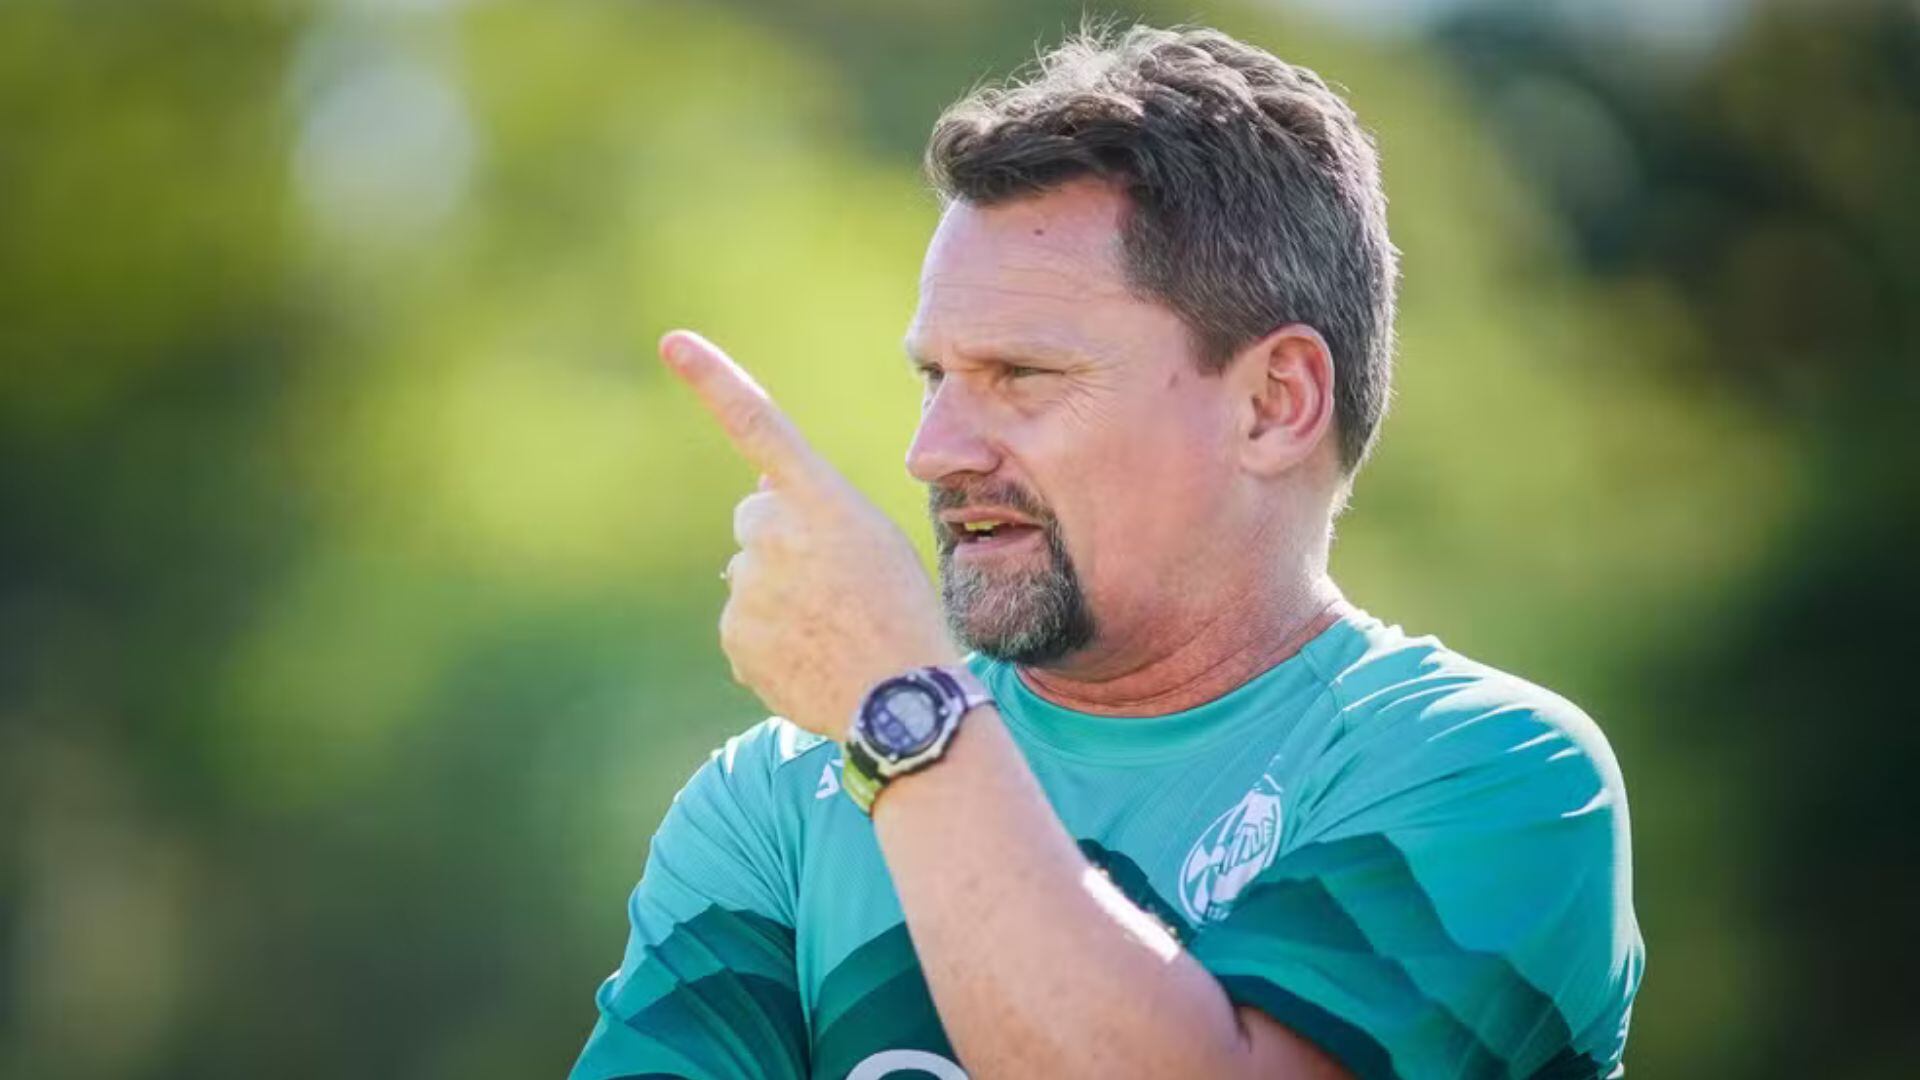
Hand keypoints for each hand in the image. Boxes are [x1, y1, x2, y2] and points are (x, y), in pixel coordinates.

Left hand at [661, 329, 960, 739]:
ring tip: (830, 630)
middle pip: (755, 517)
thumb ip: (816, 510)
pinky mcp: (734, 633)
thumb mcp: (875, 542)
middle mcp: (775, 532)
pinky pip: (744, 626)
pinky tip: (811, 658)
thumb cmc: (902, 613)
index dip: (714, 380)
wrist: (899, 699)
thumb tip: (756, 499)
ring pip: (750, 577)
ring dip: (778, 596)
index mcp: (822, 499)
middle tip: (832, 585)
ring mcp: (749, 584)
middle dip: (778, 540)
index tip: (673, 342)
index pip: (760, 425)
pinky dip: (770, 641)